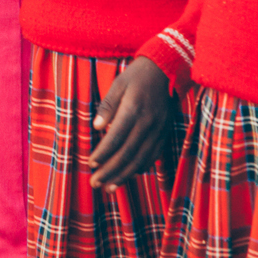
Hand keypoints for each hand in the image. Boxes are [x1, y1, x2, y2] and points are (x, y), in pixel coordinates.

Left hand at [88, 57, 171, 188]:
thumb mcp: (118, 84)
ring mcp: (158, 130)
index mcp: (134, 110)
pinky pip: (152, 156)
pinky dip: (140, 168)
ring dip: (124, 175)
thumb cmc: (137, 76)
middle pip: (127, 154)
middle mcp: (148, 124)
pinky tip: (128, 176)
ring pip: (140, 159)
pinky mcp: (164, 133)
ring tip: (109, 188)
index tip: (91, 163)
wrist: (166, 70)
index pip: (115, 138)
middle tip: (95, 183)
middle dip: (110, 171)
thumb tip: (96, 126)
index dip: (103, 153)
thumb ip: (107, 106)